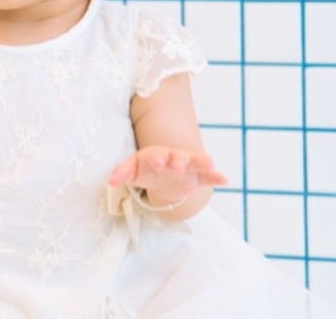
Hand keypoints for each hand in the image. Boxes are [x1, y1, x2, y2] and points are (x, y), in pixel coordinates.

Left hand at [108, 146, 227, 203]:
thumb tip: (110, 180)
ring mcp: (187, 167)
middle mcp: (173, 158)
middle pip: (177, 156)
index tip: (156, 160)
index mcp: (156, 155)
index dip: (156, 158)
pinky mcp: (198, 177)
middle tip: (179, 163)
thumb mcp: (133, 171)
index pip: (155, 155)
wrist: (162, 179)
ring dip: (201, 162)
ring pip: (195, 162)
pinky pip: (208, 176)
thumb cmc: (146, 170)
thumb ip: (123, 173)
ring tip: (210, 164)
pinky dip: (216, 176)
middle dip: (178, 159)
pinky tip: (225, 179)